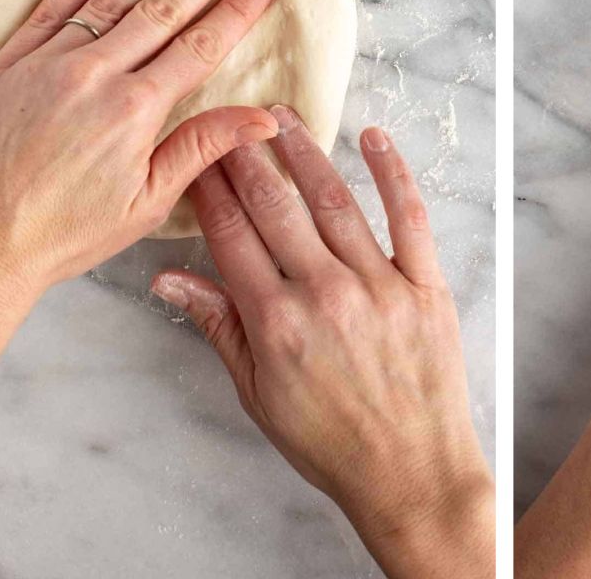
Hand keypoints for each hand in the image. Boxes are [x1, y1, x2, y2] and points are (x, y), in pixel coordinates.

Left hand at [0, 0, 279, 313]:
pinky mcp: (8, 62)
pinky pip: (52, 8)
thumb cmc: (63, 234)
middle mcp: (93, 74)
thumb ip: (202, 148)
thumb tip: (263, 118)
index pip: (200, 44)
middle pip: (163, 8)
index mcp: (134, 110)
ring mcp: (47, 62)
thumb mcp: (146, 203)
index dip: (236, 7)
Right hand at [152, 109, 492, 578]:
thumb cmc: (328, 439)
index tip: (197, 157)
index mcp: (276, 323)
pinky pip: (408, 215)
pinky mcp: (423, 283)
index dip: (211, 191)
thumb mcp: (257, 393)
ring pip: (334, 201)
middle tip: (232, 120)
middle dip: (248, 159)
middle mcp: (324, 295)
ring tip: (283, 117)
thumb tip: (167, 279)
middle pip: (276, 208)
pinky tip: (373, 137)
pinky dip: (391, 172)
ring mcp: (377, 284)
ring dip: (305, 152)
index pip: (232, 237)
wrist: (408, 473)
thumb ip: (217, 325)